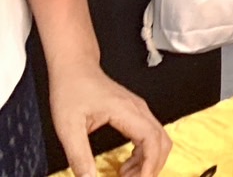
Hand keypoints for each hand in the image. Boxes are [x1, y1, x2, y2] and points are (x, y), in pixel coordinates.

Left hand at [50, 62, 170, 176]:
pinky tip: (126, 165)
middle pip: (163, 141)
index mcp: (127, 111)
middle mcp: (139, 110)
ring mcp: (139, 110)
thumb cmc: (71, 90)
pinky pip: (150, 135)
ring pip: (159, 139)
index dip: (150, 165)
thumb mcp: (68, 128)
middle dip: (153, 167)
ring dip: (149, 161)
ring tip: (126, 176)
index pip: (152, 140)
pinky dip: (144, 154)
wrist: (74, 68)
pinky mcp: (135, 113)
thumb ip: (79, 157)